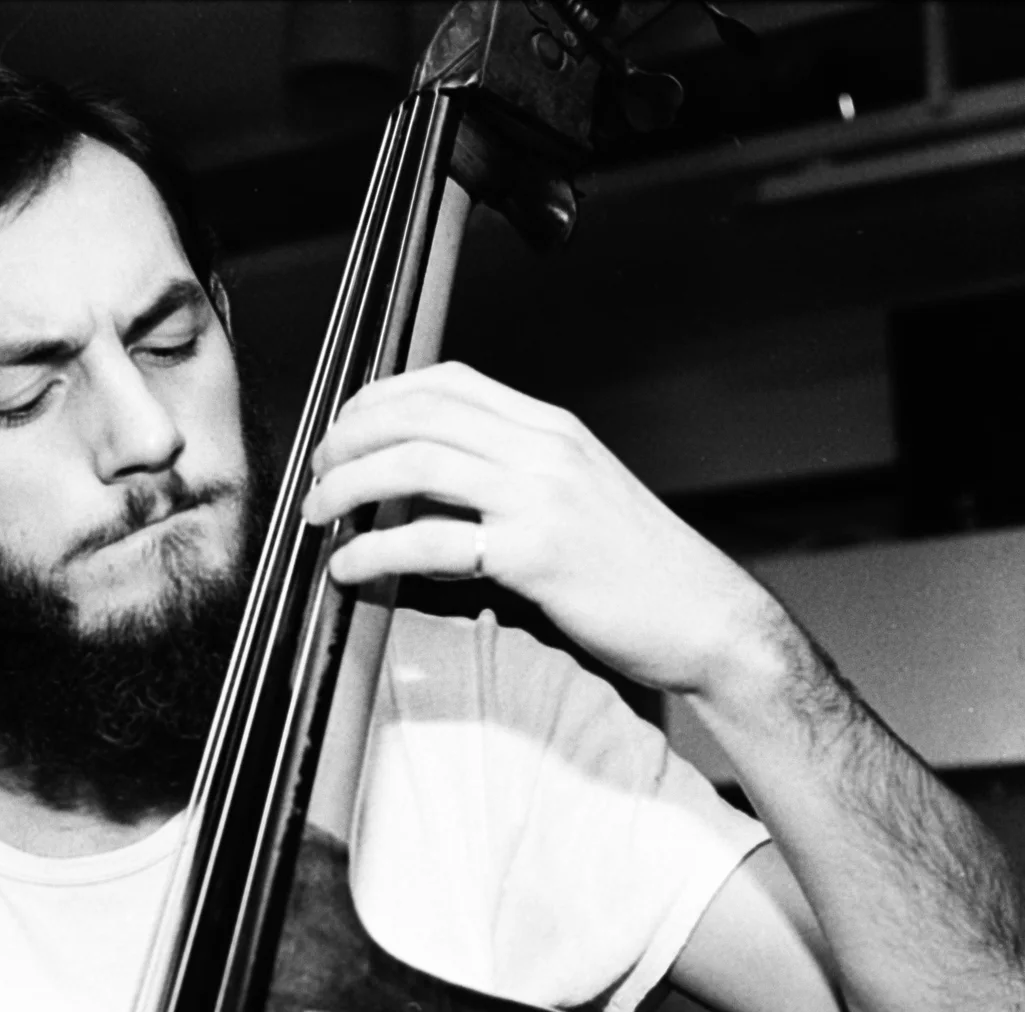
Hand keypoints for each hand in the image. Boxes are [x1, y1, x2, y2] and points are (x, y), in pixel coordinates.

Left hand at [302, 362, 783, 694]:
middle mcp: (544, 449)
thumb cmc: (637, 568)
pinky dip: (375, 551)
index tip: (343, 425)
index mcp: (551, 428)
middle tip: (317, 472)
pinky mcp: (536, 555)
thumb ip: (505, 481)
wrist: (707, 618)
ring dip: (348, 485)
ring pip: (415, 464)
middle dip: (349, 437)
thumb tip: (424, 490)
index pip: (448, 381)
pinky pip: (432, 543)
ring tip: (319, 514)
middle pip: (419, 413)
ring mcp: (541, 498)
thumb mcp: (574, 498)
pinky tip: (350, 567)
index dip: (380, 396)